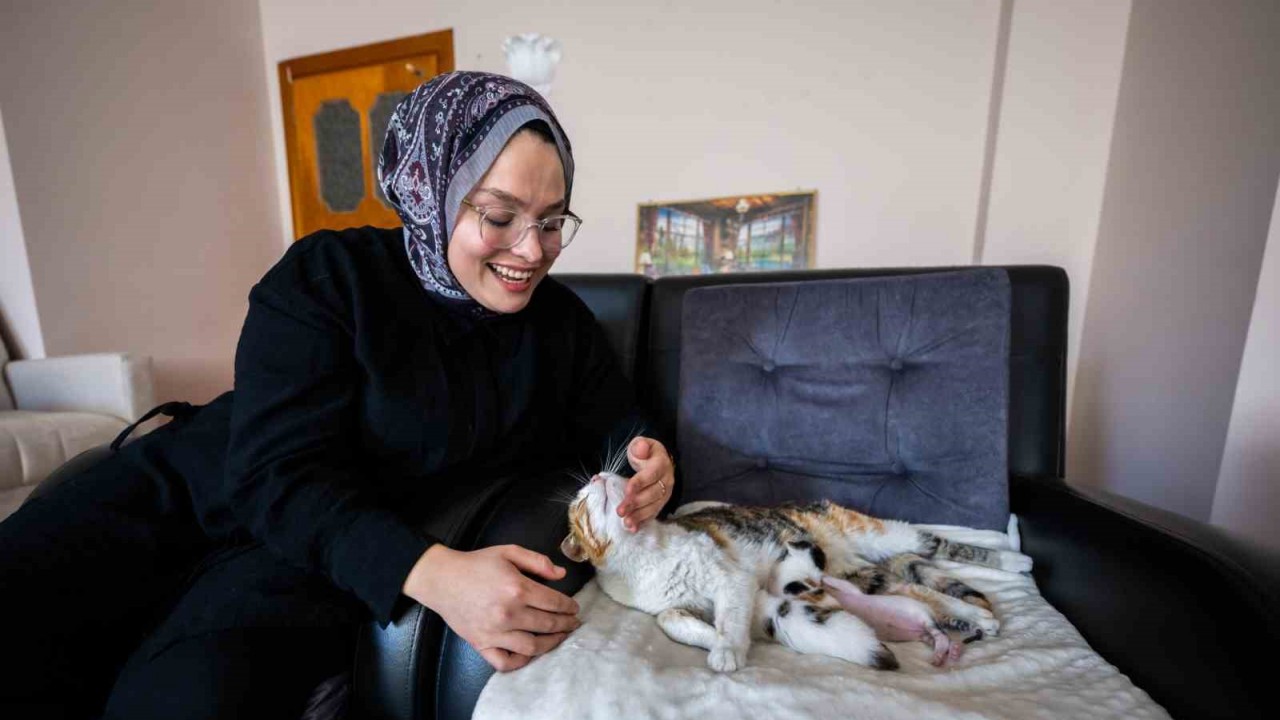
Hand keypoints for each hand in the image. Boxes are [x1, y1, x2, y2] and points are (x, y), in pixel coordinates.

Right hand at [402, 543, 581, 671]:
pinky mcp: (482, 644)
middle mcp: (508, 613)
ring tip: (560, 637)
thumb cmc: (476, 564)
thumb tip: (561, 575)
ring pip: (532, 646)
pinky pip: (505, 662)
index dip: (569, 607)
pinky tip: (530, 653)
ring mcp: (495, 632)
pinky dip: (520, 661)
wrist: (442, 579)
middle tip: (573, 624)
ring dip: (551, 643)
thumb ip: (537, 561)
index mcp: (517, 588)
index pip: (554, 602)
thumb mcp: (509, 552)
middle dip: (566, 624)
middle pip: (547, 624)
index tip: (574, 608)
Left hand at [617, 436, 673, 531]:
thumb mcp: (641, 445)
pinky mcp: (660, 503)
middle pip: (652, 494)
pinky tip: (633, 528)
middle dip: (636, 503)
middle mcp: (666, 481)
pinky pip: (653, 514)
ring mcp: (665, 494)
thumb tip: (640, 449)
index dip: (639, 483)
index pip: (651, 475)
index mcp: (661, 464)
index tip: (627, 491)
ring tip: (626, 523)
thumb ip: (639, 446)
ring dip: (639, 516)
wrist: (658, 461)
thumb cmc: (646, 453)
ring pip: (653, 506)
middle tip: (620, 511)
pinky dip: (643, 522)